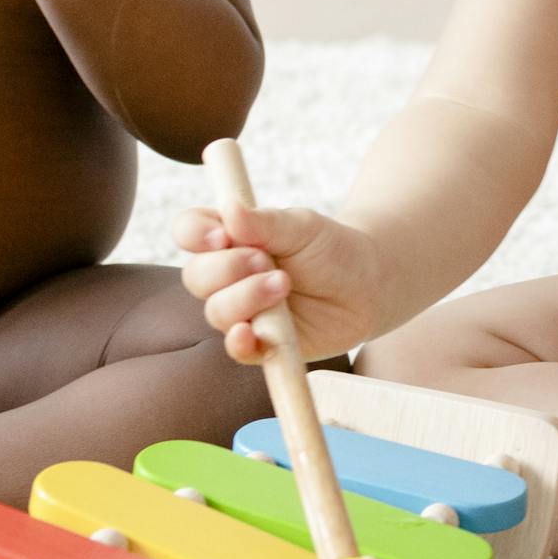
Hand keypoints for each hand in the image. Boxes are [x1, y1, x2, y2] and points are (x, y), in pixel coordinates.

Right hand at [177, 200, 387, 365]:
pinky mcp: (261, 343)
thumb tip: (229, 208)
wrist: (368, 285)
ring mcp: (242, 310)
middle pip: (196, 276)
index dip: (194, 234)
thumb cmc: (329, 249)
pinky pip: (237, 350)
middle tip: (264, 260)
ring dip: (245, 298)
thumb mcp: (302, 226)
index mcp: (229, 238)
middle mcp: (228, 276)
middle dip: (226, 268)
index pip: (189, 231)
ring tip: (283, 284)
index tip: (221, 235)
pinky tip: (250, 334)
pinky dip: (239, 343)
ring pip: (216, 311)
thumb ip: (265, 222)